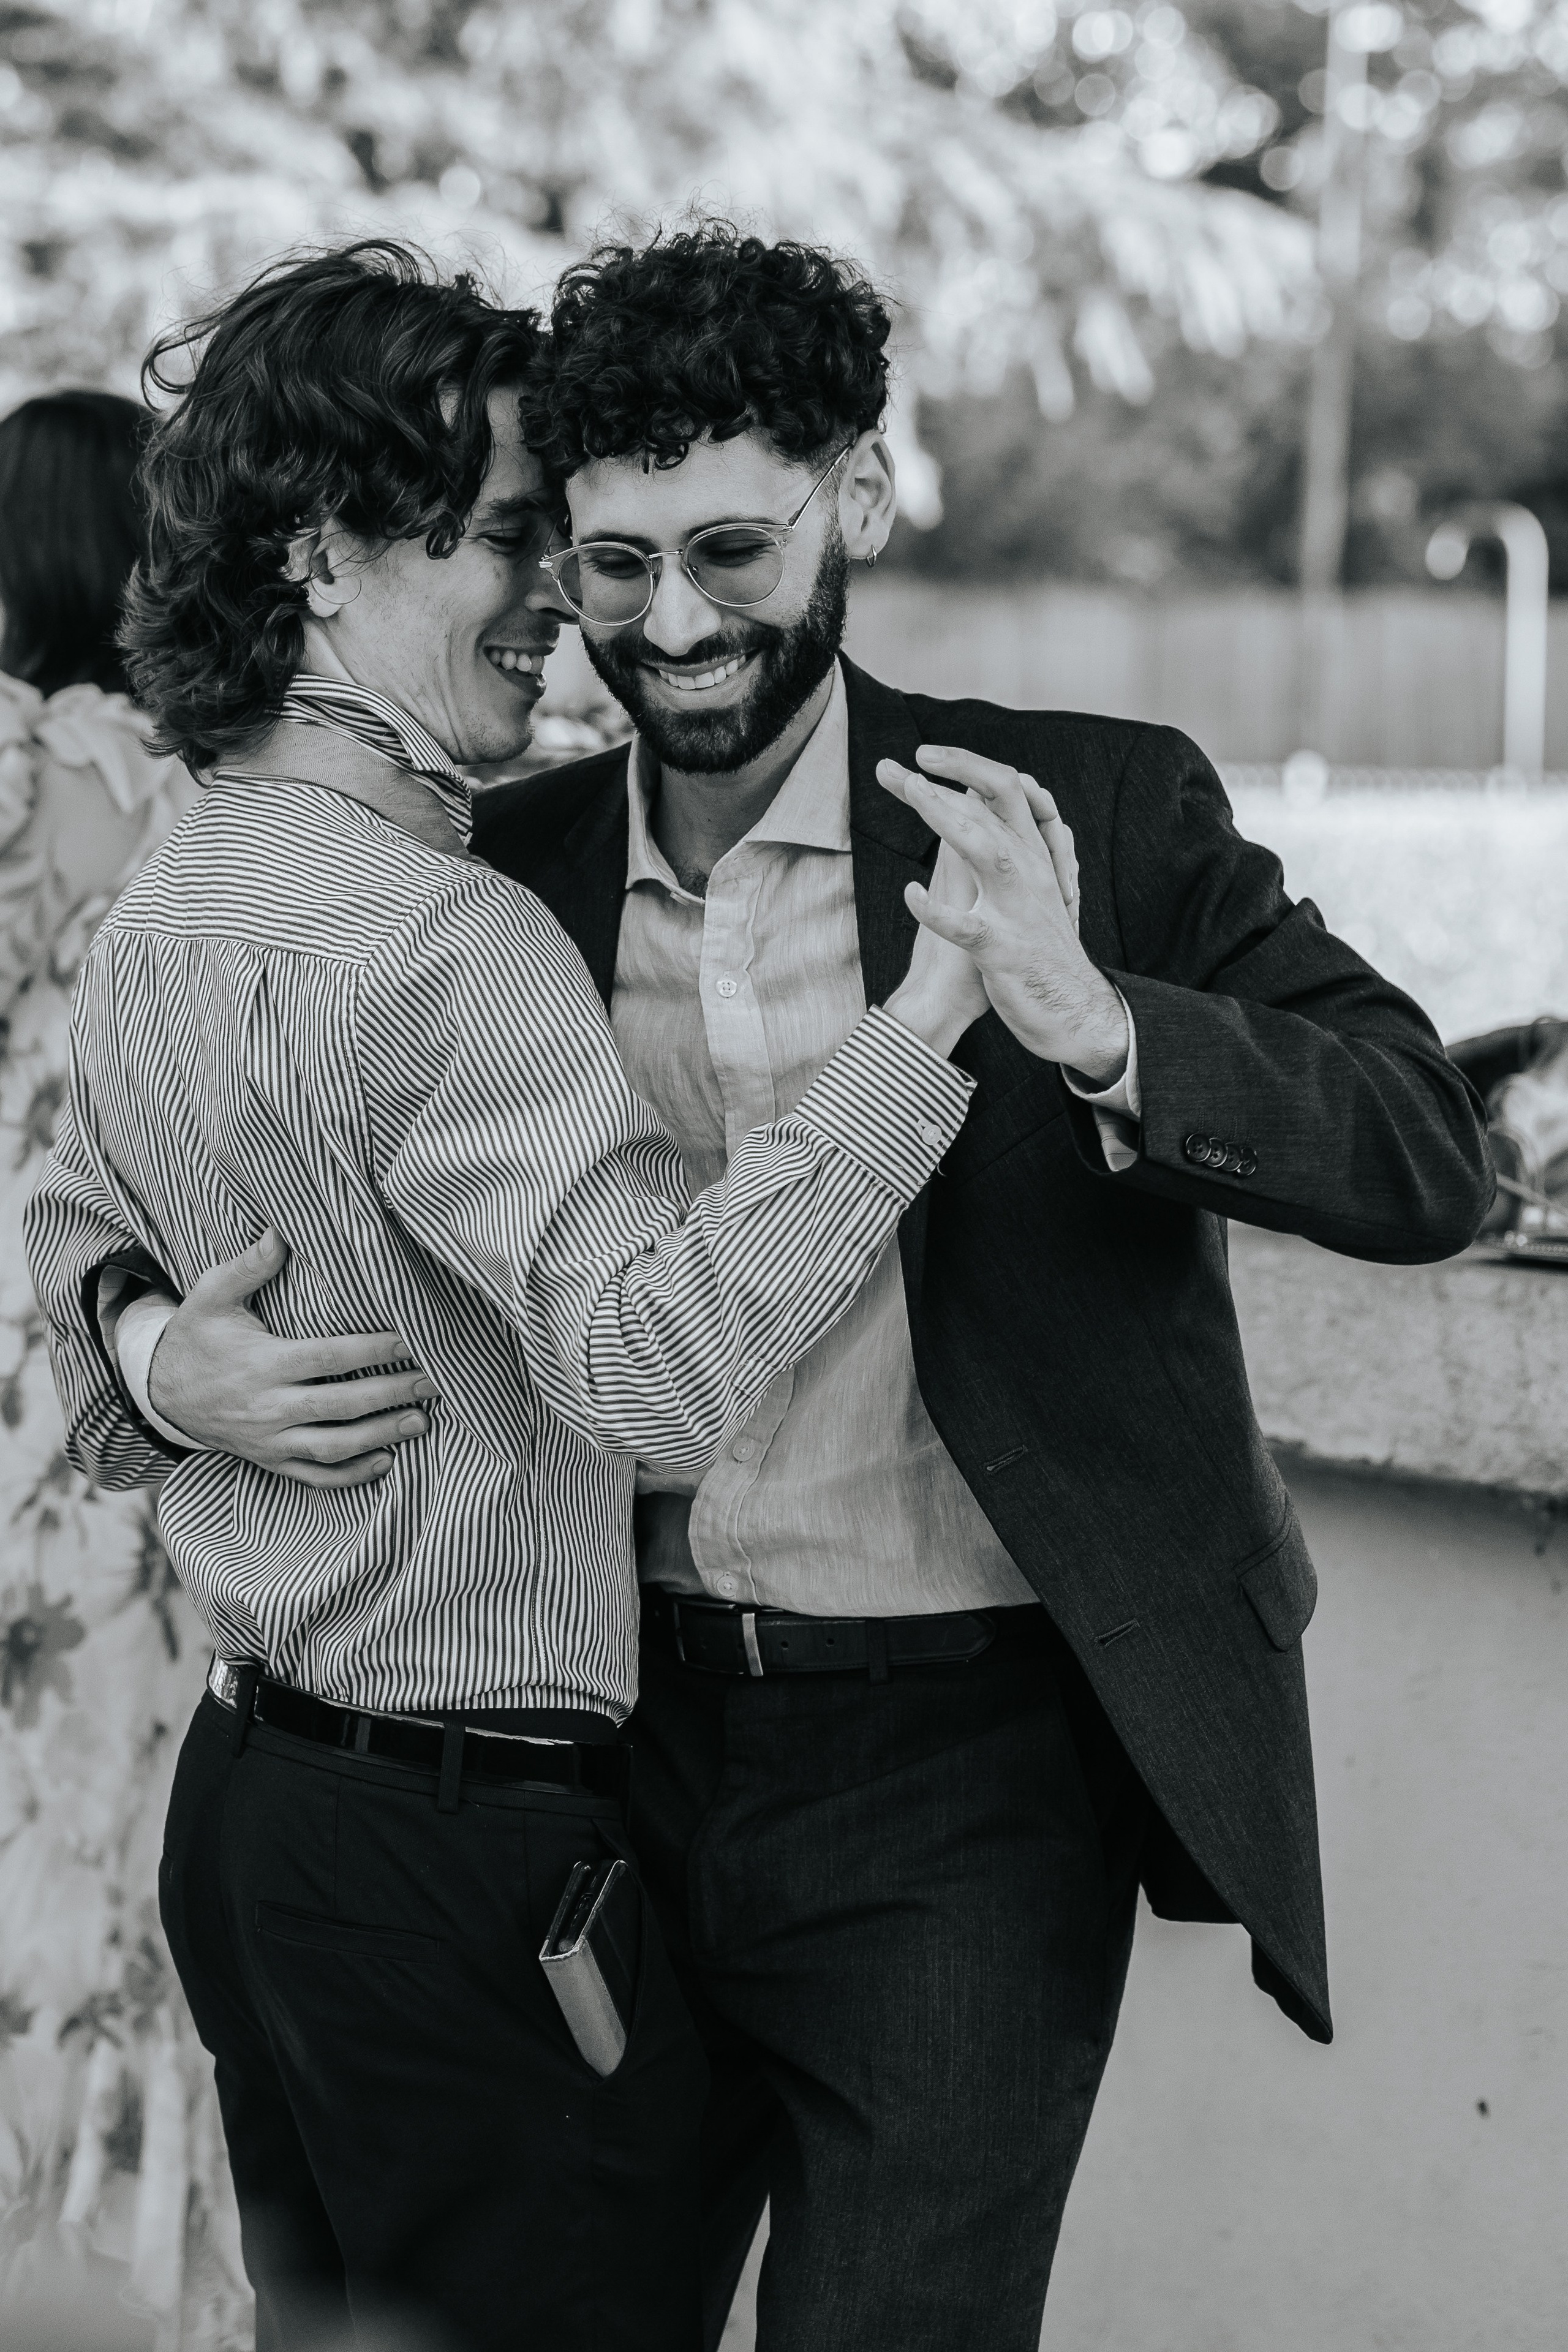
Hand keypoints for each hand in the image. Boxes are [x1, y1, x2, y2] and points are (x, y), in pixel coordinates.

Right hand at [149, 1229, 436, 1487]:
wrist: (159, 1392)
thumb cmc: (196, 1336)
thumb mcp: (212, 1295)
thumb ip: (250, 1265)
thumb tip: (282, 1228)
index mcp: (261, 1363)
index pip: (328, 1357)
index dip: (373, 1350)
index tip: (411, 1341)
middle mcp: (267, 1407)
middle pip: (341, 1405)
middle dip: (392, 1395)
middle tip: (433, 1383)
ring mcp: (268, 1440)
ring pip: (333, 1446)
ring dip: (381, 1436)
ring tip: (421, 1422)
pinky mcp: (268, 1460)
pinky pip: (314, 1475)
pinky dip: (350, 1475)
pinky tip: (384, 1461)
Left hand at [877, 746, 1128, 1083]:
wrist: (1073, 1013)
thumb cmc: (1036, 949)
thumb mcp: (1021, 890)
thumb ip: (996, 847)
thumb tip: (964, 803)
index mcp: (1033, 856)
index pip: (1005, 792)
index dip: (965, 767)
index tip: (922, 757)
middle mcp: (1031, 872)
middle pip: (997, 805)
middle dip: (953, 776)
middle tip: (905, 763)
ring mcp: (1019, 910)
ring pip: (986, 851)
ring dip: (947, 818)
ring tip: (911, 791)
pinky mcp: (1004, 951)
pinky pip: (969, 927)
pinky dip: (937, 912)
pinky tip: (910, 894)